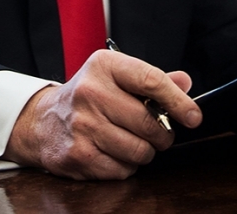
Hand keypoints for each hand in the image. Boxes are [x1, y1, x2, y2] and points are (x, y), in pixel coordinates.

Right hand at [4, 50, 200, 179]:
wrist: (42, 120)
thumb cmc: (88, 96)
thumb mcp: (116, 76)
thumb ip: (152, 79)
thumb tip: (185, 83)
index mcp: (104, 66)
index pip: (151, 81)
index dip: (178, 101)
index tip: (194, 116)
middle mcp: (90, 93)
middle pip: (149, 122)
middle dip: (162, 134)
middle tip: (159, 133)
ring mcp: (82, 126)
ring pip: (139, 150)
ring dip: (144, 151)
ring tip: (132, 141)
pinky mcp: (77, 155)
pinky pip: (122, 170)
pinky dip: (126, 166)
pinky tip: (114, 153)